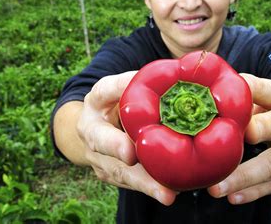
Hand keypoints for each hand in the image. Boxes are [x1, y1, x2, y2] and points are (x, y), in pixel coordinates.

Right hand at [77, 71, 177, 204]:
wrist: (95, 125)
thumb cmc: (121, 100)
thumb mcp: (127, 86)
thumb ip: (143, 84)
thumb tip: (180, 76)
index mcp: (98, 98)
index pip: (106, 90)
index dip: (119, 93)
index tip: (135, 98)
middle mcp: (90, 127)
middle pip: (101, 139)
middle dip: (115, 146)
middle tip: (130, 154)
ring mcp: (96, 155)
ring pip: (118, 169)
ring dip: (142, 182)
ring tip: (165, 193)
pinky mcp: (108, 173)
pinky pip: (129, 182)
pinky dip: (148, 188)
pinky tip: (167, 193)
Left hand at [208, 73, 270, 203]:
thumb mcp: (264, 98)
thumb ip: (243, 99)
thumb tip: (204, 98)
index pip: (269, 91)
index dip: (249, 92)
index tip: (222, 97)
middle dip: (257, 130)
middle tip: (227, 142)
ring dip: (243, 178)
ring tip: (216, 188)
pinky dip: (253, 192)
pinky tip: (232, 197)